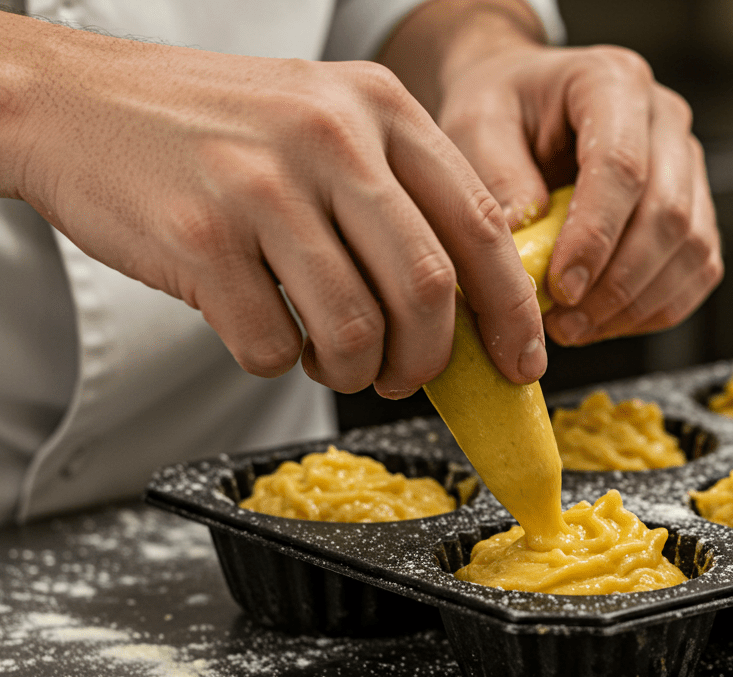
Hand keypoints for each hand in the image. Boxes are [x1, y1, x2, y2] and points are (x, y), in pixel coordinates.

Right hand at [1, 13, 545, 395]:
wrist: (73, 103)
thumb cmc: (213, 128)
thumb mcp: (325, 122)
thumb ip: (400, 195)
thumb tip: (470, 308)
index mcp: (378, 106)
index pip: (482, 224)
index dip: (512, 309)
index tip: (522, 362)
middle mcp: (329, 137)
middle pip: (429, 288)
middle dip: (431, 359)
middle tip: (408, 379)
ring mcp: (262, 185)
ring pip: (355, 328)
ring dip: (355, 371)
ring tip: (336, 362)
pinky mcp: (200, 238)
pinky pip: (272, 346)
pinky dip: (278, 363)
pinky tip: (265, 333)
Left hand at [395, 4, 723, 346]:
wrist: (525, 106)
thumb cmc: (501, 110)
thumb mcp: (476, 125)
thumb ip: (497, 177)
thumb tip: (525, 244)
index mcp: (613, 82)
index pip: (622, 167)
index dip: (595, 237)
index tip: (560, 287)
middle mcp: (666, 120)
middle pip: (668, 215)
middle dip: (617, 283)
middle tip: (563, 322)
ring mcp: (689, 167)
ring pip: (692, 249)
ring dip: (637, 304)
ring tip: (575, 327)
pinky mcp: (696, 210)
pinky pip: (697, 272)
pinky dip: (655, 310)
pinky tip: (604, 321)